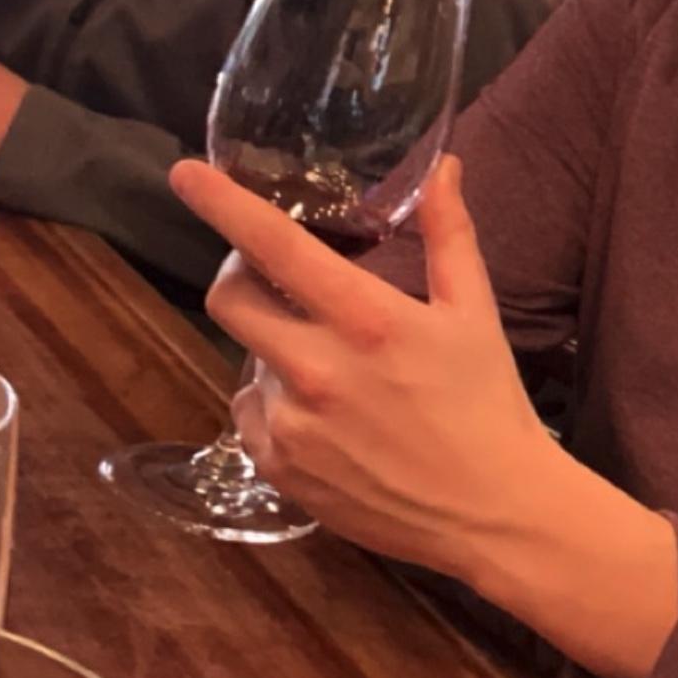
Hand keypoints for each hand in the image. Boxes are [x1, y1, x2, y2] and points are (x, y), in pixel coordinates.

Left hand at [173, 155, 552, 585]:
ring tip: (333, 368)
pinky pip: (251, 413)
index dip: (222, 204)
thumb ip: (450, 233)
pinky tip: (326, 415)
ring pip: (247, 358)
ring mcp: (292, 423)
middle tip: (277, 279)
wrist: (492, 512)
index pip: (275, 246)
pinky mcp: (280, 468)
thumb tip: (444, 166)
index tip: (185, 174)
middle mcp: (317, 369)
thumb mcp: (475, 312)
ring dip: (275, 348)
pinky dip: (276, 402)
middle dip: (242, 276)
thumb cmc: (489, 403)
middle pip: (229, 299)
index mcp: (367, 319)